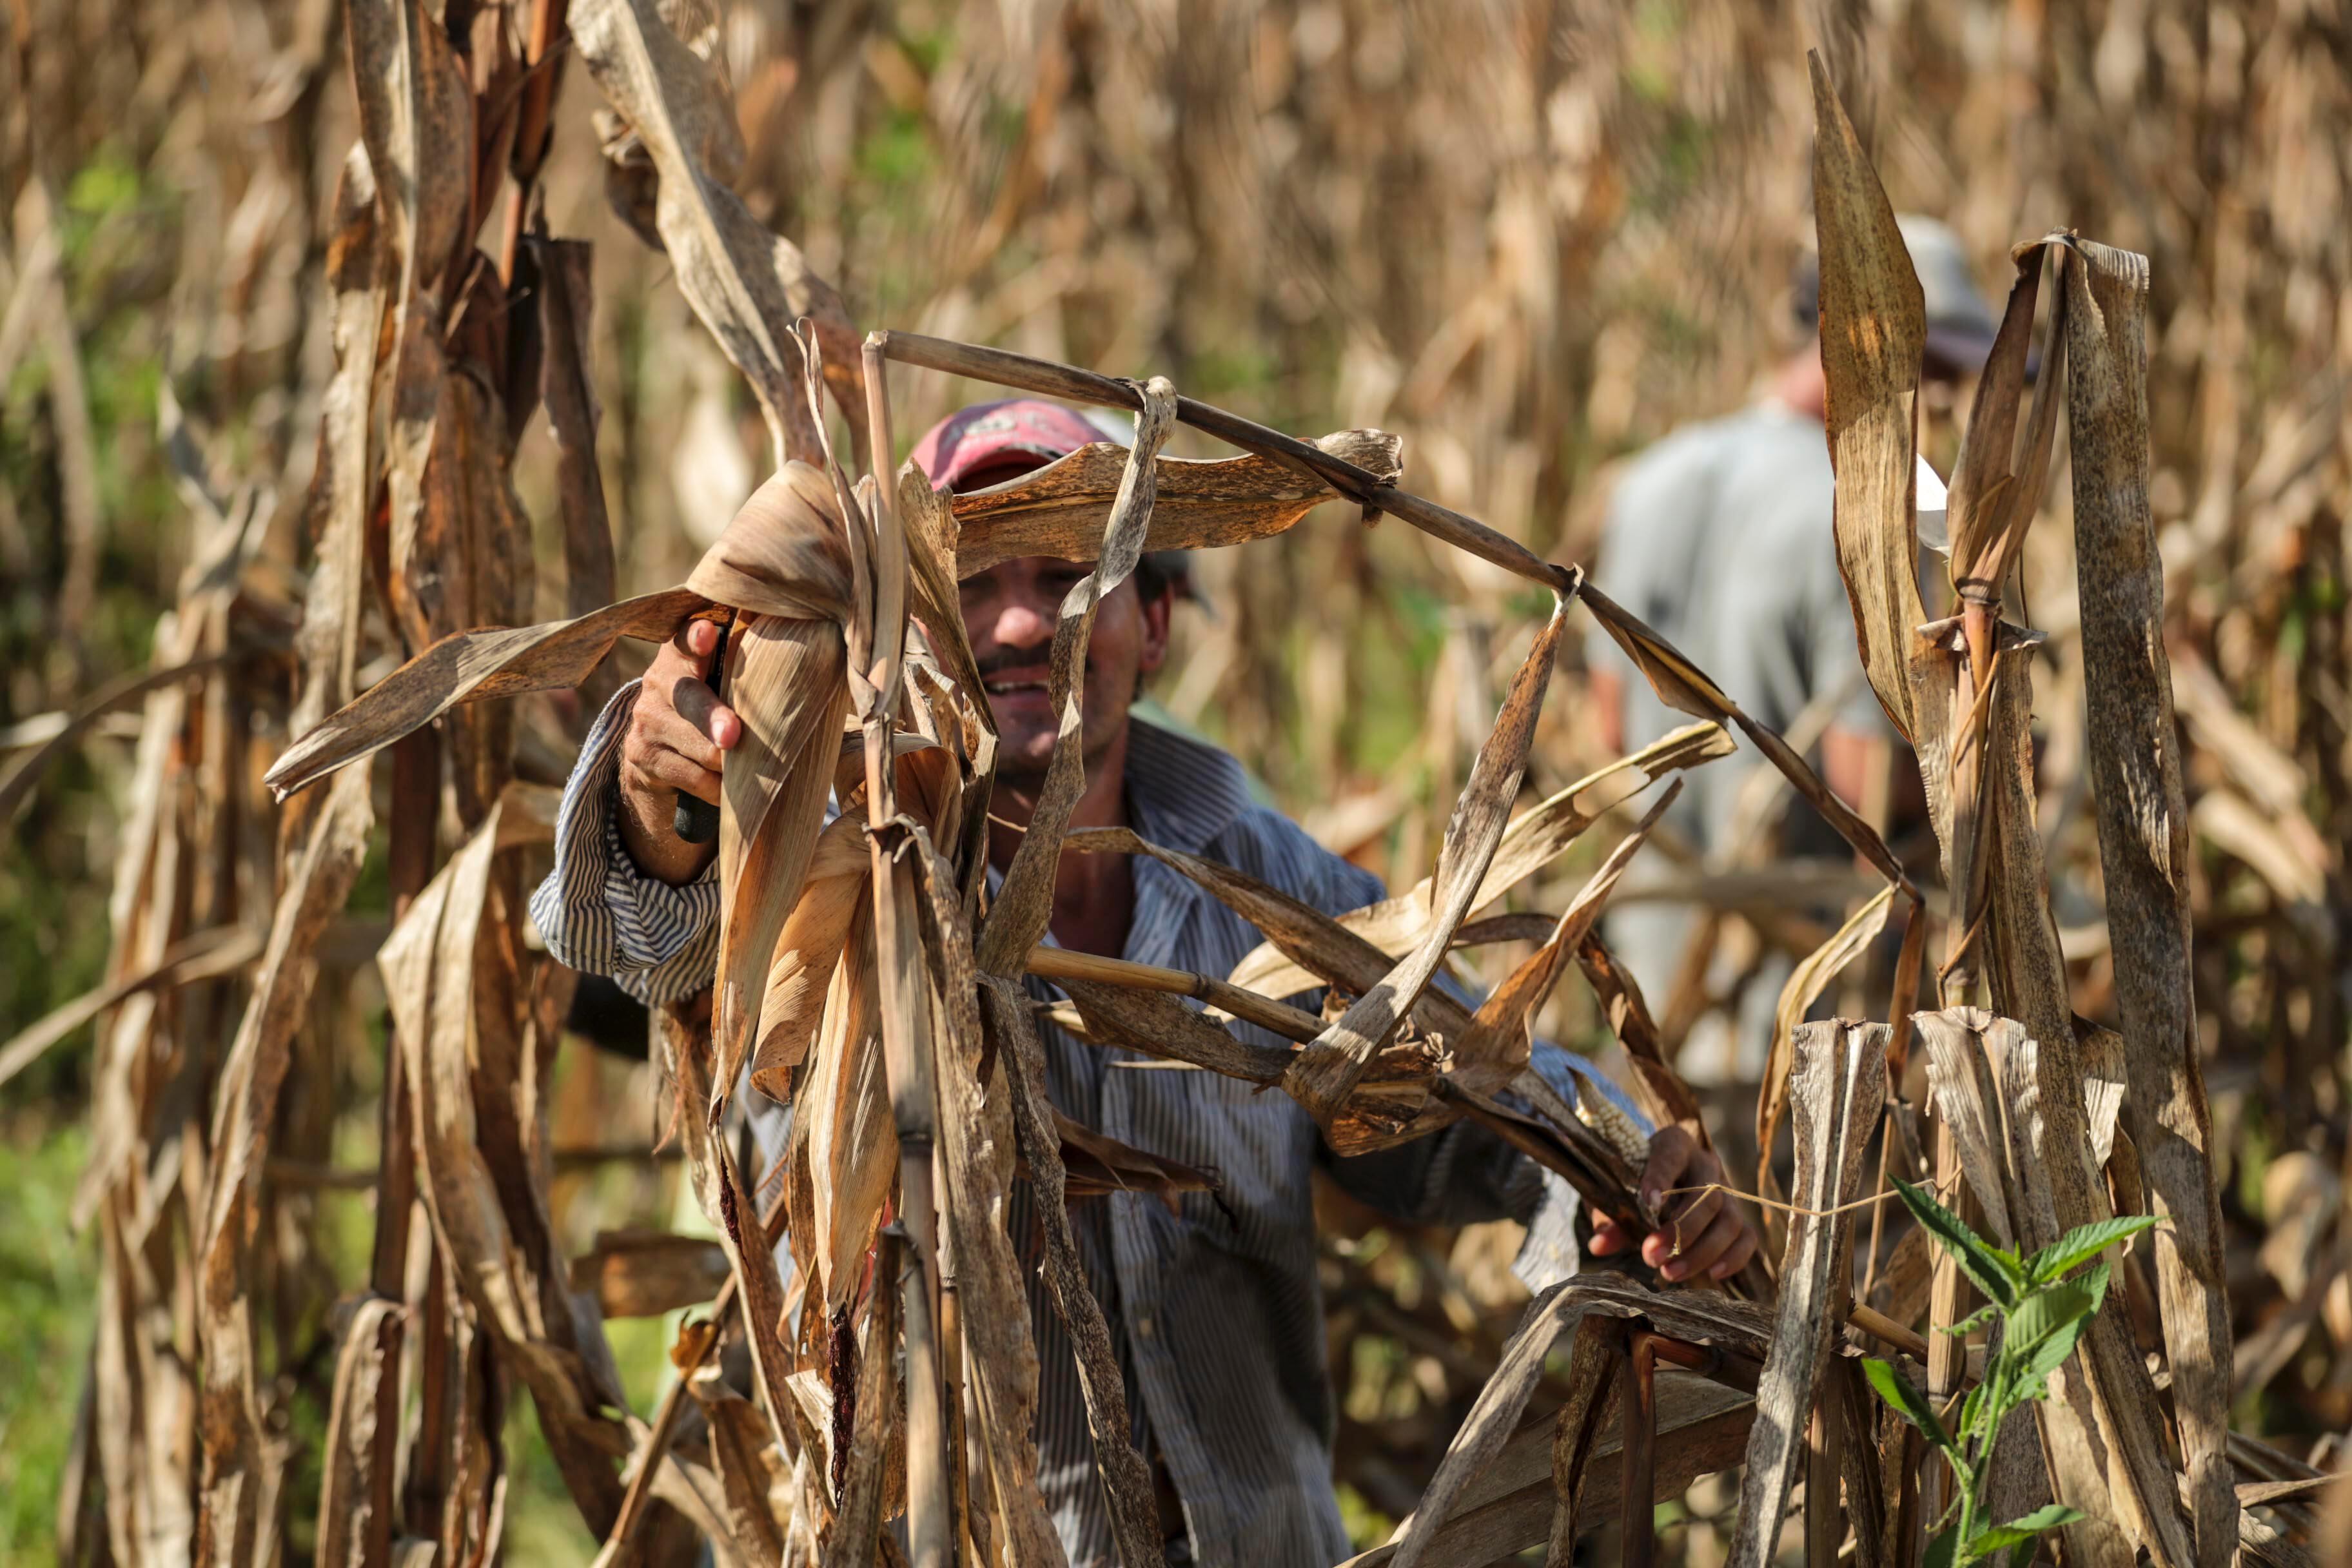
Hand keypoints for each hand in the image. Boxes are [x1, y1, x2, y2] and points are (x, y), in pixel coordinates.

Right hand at [617, 617, 741, 885]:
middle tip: (732, 736)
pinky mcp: (641, 755)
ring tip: (744, 769)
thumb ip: (742, 673)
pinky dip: (716, 787)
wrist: (657, 754)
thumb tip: (803, 677)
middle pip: (689, 697)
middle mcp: (658, 681)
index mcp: (681, 654)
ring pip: (694, 745)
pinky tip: (727, 791)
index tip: (709, 633)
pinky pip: (691, 776)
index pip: (684, 639)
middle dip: (713, 717)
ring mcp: (646, 719)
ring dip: (724, 762)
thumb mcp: (720, 684)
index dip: (696, 636)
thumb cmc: (710, 708)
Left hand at [1588, 1123, 1759, 1284]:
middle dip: (1681, 1231)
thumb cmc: (1632, 1183)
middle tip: (1652, 1257)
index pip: (1670, 1154)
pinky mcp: (1739, 1215)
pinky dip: (1734, 1257)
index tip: (1647, 1205)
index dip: (1661, 1178)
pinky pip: (1747, 1237)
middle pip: (1707, 1196)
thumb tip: (1600, 1245)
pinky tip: (1712, 1274)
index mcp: (1672, 1144)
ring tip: (1670, 1273)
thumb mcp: (1614, 1194)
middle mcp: (1705, 1163)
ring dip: (1702, 1252)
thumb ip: (1609, 1216)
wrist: (1657, 1180)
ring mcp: (1727, 1189)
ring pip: (1730, 1220)